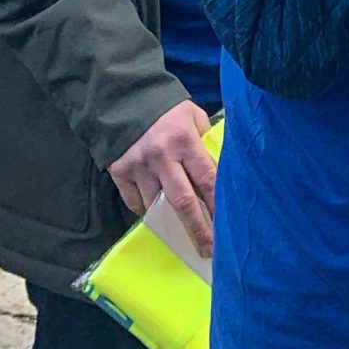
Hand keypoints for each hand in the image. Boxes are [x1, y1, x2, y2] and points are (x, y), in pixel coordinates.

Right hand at [108, 100, 216, 255]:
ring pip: (156, 205)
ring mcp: (139, 167)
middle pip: (182, 201)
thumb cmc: (167, 109)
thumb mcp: (193, 115)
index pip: (207, 178)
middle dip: (197, 229)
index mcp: (185, 140)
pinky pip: (135, 202)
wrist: (124, 98)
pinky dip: (146, 210)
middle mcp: (162, 156)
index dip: (218, 204)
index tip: (228, 226)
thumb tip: (220, 166)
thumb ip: (206, 139)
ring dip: (169, 220)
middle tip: (208, 250)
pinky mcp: (120, 173)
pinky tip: (155, 210)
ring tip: (181, 233)